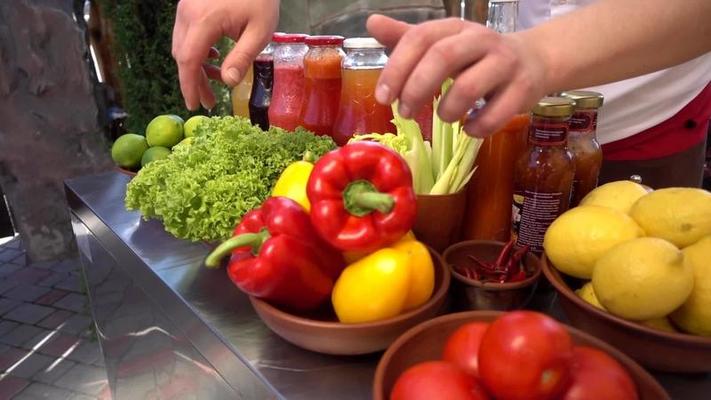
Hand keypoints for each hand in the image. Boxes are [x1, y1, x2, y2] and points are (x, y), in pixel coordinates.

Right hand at [172, 0, 278, 110]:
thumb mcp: (259, 31)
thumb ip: (242, 57)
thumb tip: (228, 82)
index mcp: (204, 21)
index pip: (189, 61)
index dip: (190, 86)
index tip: (195, 105)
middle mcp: (188, 14)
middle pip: (183, 56)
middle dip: (194, 81)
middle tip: (210, 101)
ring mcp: (186, 8)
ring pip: (182, 45)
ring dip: (196, 66)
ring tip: (216, 79)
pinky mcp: (190, 5)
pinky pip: (186, 33)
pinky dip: (196, 50)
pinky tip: (214, 56)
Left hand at [367, 15, 547, 137]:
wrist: (534, 61)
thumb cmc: (476, 57)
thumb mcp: (442, 43)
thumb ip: (407, 38)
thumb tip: (372, 23)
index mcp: (455, 28)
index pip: (421, 38)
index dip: (397, 68)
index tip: (383, 97)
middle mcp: (481, 40)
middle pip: (443, 58)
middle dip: (417, 89)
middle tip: (406, 113)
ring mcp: (505, 64)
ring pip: (469, 87)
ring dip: (447, 110)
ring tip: (443, 117)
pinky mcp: (523, 90)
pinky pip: (496, 114)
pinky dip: (476, 127)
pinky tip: (468, 128)